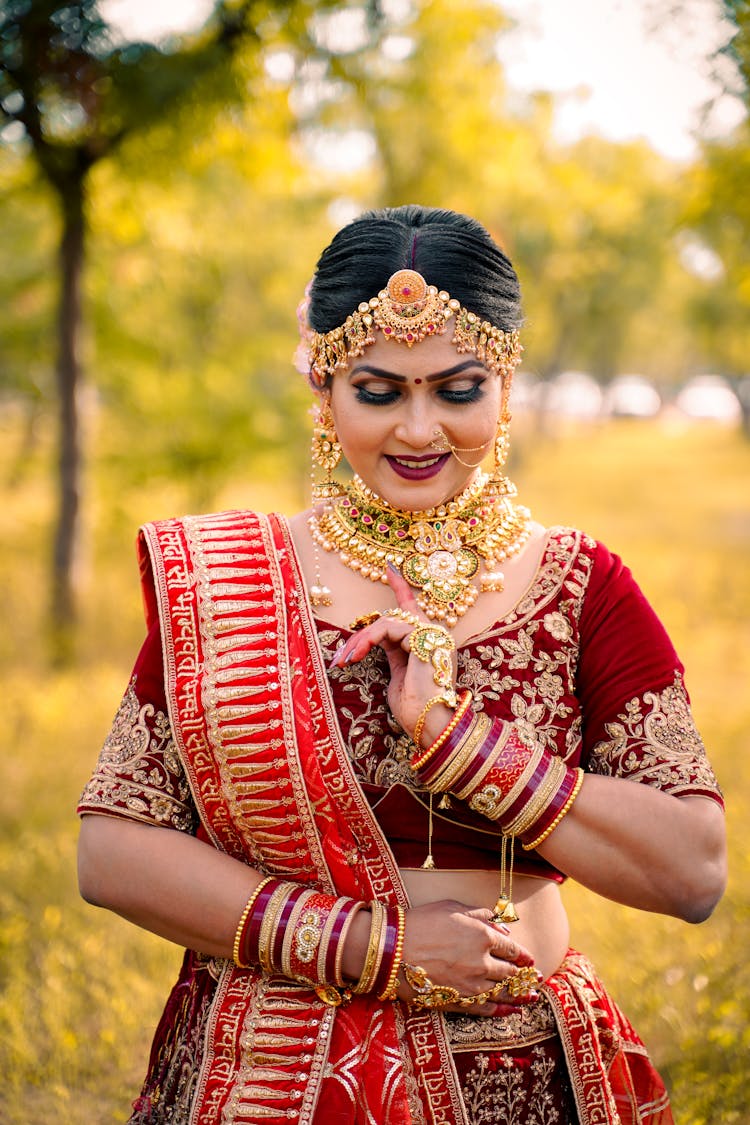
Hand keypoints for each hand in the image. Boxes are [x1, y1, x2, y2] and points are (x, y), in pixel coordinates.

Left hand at [329, 565, 456, 740]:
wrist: (430, 724)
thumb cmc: (415, 709)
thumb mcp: (398, 677)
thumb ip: (392, 654)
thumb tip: (375, 640)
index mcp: (428, 643)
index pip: (411, 607)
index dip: (400, 586)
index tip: (389, 567)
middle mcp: (433, 634)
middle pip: (390, 618)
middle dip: (361, 636)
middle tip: (340, 659)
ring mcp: (431, 634)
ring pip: (386, 622)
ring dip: (359, 641)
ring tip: (345, 661)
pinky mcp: (424, 637)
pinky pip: (388, 627)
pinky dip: (367, 640)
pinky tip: (356, 656)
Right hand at [396, 900, 540, 1015]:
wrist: (393, 950)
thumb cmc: (420, 922)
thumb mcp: (451, 907)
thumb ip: (478, 915)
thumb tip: (499, 922)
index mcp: (483, 936)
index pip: (511, 948)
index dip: (522, 954)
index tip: (529, 958)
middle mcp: (483, 962)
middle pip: (510, 972)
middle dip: (525, 975)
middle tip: (536, 978)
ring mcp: (472, 985)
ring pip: (503, 992)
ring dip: (520, 995)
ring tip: (532, 996)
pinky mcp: (459, 1002)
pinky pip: (487, 1009)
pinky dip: (502, 1011)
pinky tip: (512, 1011)